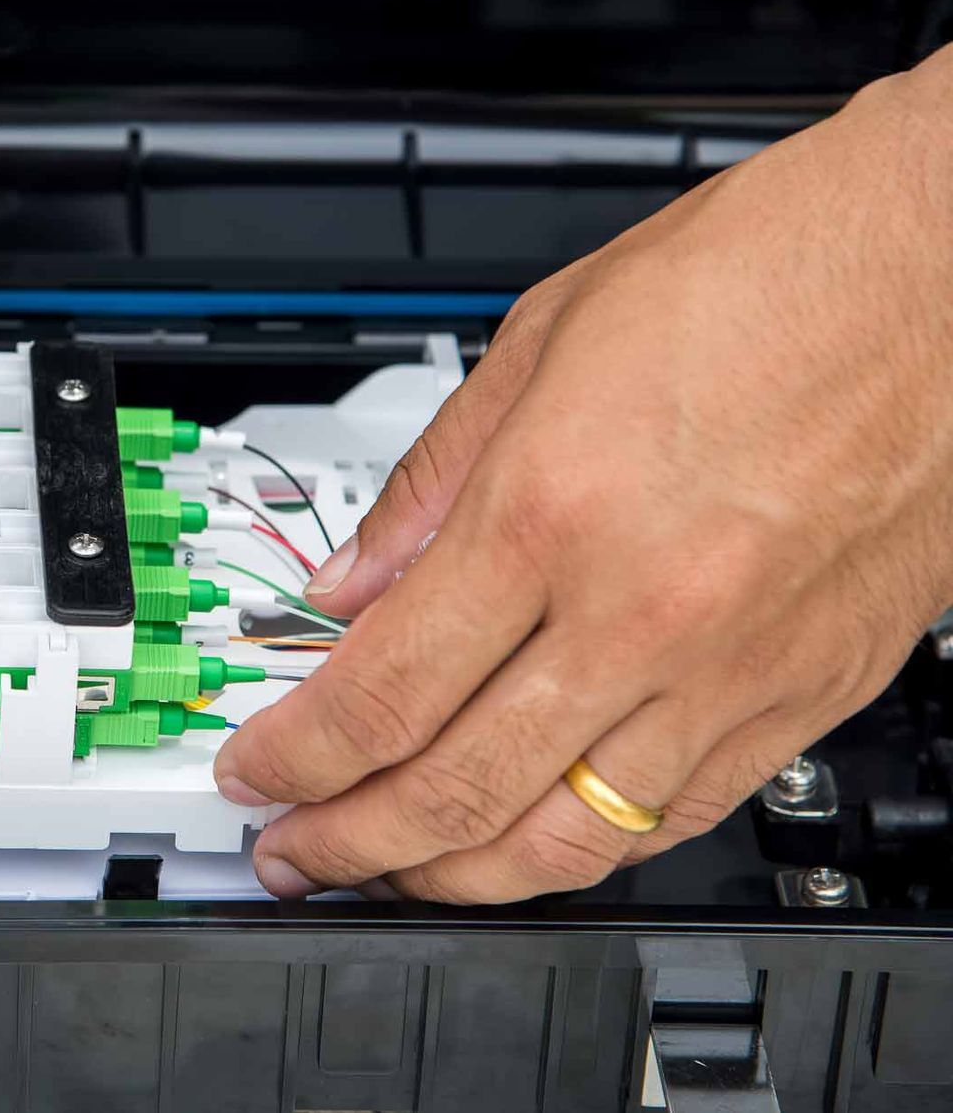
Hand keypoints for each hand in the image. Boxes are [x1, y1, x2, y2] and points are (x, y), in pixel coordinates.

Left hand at [215, 49, 952, 901]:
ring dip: (455, 875)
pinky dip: (584, 849)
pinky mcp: (806, 694)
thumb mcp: (544, 340)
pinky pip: (675, 815)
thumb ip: (432, 484)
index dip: (298, 754)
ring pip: (566, 835)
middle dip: (350, 840)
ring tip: (391, 873)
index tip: (257, 769)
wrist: (942, 267)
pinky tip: (528, 844)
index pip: (383, 691)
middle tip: (296, 849)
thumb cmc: (764, 275)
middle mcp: (642, 610)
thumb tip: (354, 584)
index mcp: (551, 513)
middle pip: (456, 788)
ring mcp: (733, 667)